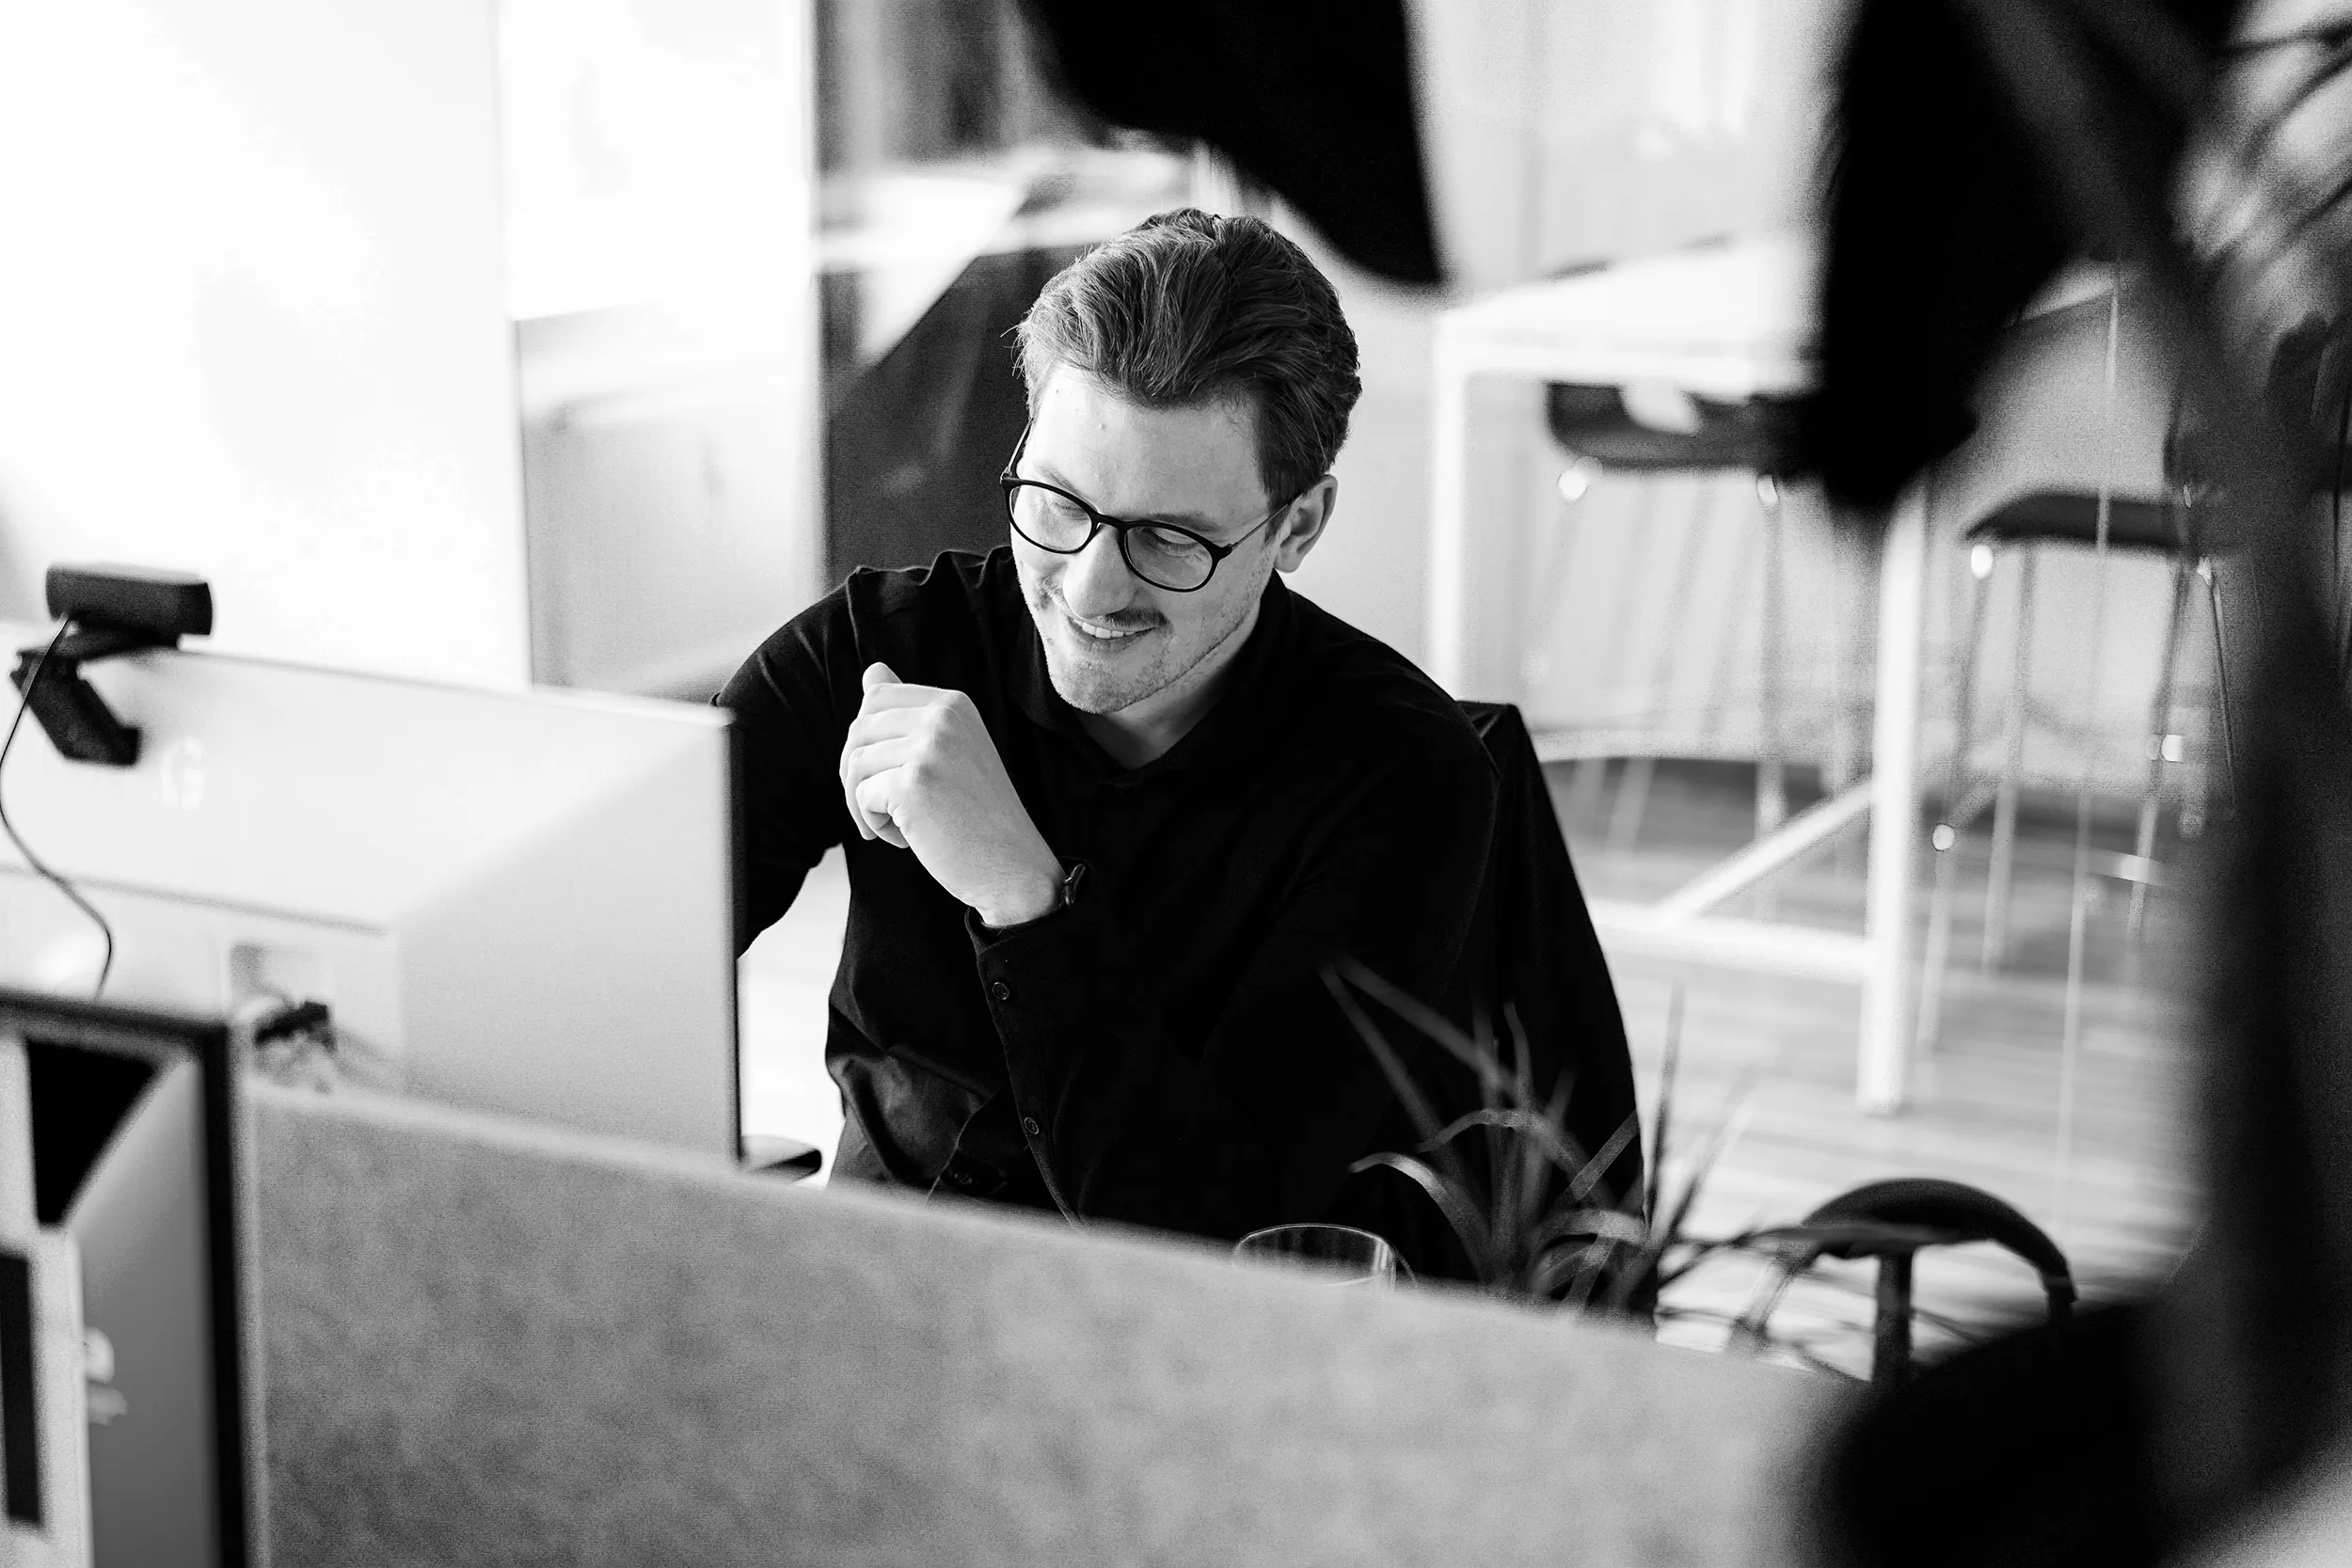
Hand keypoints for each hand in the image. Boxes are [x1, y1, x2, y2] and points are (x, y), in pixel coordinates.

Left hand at [839, 662, 1064, 926]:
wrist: (1012, 866)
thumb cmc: (976, 816)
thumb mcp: (948, 752)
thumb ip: (909, 711)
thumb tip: (871, 670)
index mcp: (953, 703)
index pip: (876, 698)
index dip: (867, 743)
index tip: (885, 778)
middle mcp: (943, 716)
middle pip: (859, 729)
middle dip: (856, 775)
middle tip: (880, 811)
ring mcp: (930, 747)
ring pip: (854, 763)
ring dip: (863, 804)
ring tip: (895, 827)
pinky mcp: (915, 782)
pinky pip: (861, 795)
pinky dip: (873, 824)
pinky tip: (904, 840)